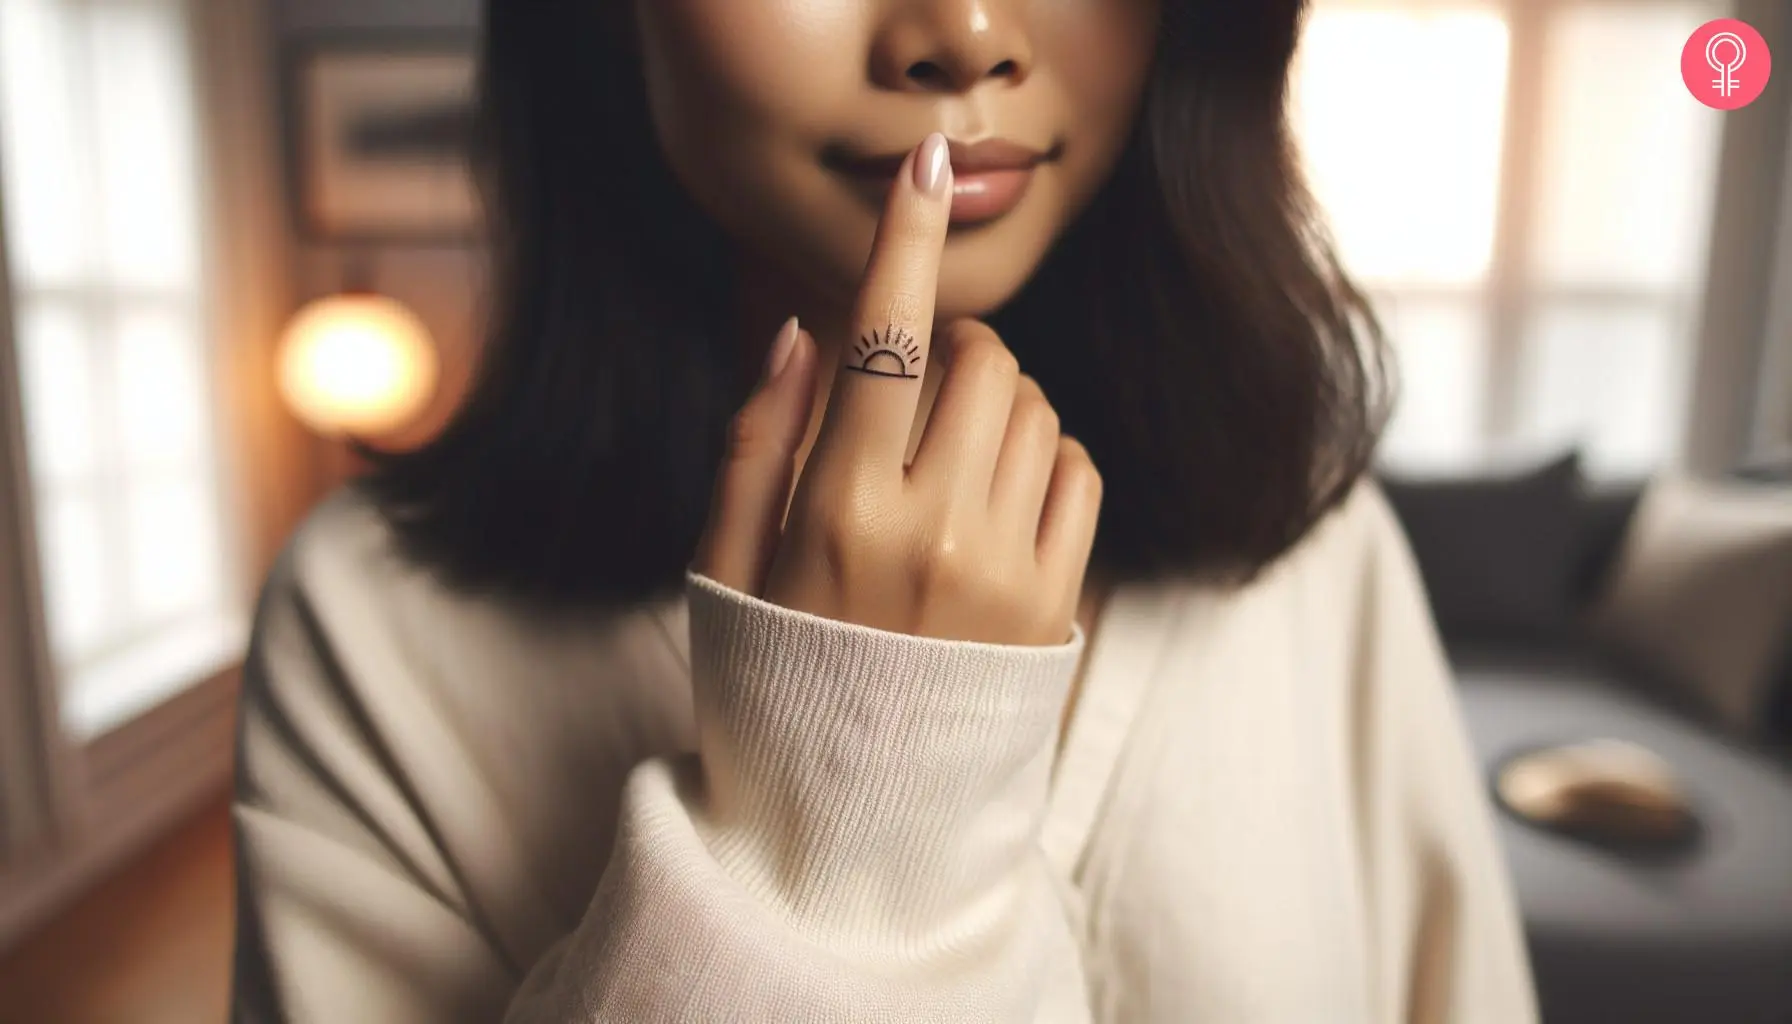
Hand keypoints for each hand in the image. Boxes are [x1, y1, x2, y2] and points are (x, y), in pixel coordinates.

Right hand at [694, 133, 1101, 645]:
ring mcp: (1006, 570)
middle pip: (982, 360)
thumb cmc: (772, 681)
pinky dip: (1043, 459)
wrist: (853, 822)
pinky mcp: (1057, 603)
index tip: (927, 163)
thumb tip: (802, 330)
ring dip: (997, 405)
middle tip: (916, 399)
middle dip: (955, 352)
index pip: (882, 338)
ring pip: (1036, 409)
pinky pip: (1078, 471)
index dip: (905, 236)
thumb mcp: (726, 565)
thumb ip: (757, 441)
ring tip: (949, 465)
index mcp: (837, 510)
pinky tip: (996, 504)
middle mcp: (933, 531)